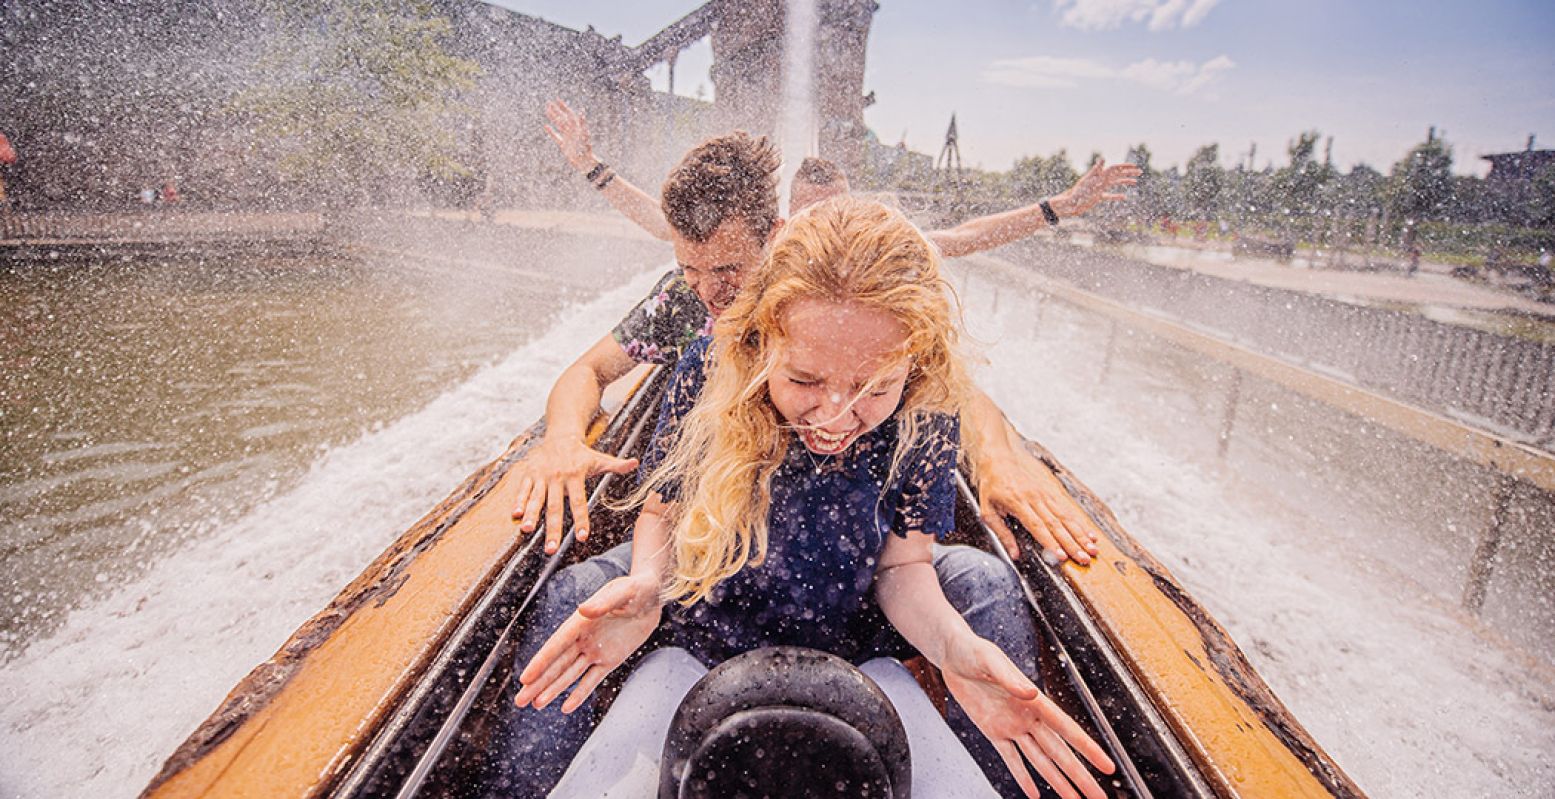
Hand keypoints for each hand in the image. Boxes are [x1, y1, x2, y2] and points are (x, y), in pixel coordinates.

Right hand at [511, 435, 638, 553]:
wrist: (560, 435)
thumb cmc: (581, 453)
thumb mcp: (599, 458)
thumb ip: (616, 465)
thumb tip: (636, 464)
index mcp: (575, 475)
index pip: (579, 501)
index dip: (581, 520)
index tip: (582, 537)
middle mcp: (558, 477)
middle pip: (556, 506)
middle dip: (553, 529)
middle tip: (551, 549)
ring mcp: (542, 476)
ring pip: (536, 498)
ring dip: (531, 515)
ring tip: (527, 531)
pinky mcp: (529, 474)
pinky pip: (523, 489)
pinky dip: (519, 500)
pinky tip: (516, 514)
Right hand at [514, 574, 661, 713]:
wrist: (652, 596)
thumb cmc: (636, 589)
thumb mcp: (623, 592)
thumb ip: (604, 602)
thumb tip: (583, 609)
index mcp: (581, 622)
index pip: (556, 645)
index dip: (541, 662)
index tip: (525, 678)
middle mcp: (583, 638)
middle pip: (557, 664)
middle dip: (539, 683)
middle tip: (519, 701)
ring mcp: (595, 650)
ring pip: (570, 674)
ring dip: (553, 689)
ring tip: (535, 705)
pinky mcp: (610, 659)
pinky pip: (592, 680)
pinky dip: (580, 693)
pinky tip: (566, 707)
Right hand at [544, 99, 598, 172]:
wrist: (585, 162)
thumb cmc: (586, 149)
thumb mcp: (584, 135)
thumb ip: (582, 123)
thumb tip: (581, 112)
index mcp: (577, 127)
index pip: (569, 114)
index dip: (564, 107)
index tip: (557, 100)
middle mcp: (572, 131)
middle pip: (562, 118)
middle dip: (556, 110)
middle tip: (549, 103)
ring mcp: (567, 137)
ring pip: (558, 125)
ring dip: (553, 118)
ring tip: (547, 111)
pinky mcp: (563, 145)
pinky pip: (556, 136)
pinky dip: (551, 131)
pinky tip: (546, 126)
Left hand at [941, 638, 1115, 798]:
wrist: (952, 653)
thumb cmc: (972, 649)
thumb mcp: (988, 659)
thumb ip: (1009, 677)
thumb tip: (1030, 692)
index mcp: (1033, 700)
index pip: (1067, 729)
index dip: (1088, 749)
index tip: (1107, 766)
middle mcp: (1028, 717)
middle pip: (1060, 752)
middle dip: (1080, 776)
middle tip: (1099, 797)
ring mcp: (1012, 726)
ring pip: (1040, 761)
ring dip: (1058, 781)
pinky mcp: (993, 731)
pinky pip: (1011, 759)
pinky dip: (1023, 777)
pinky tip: (1035, 794)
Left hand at [975, 442, 1098, 563]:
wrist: (999, 459)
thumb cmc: (992, 487)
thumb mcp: (987, 511)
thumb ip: (1002, 534)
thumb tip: (1014, 555)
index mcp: (1017, 503)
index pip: (1037, 526)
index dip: (1051, 542)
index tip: (1062, 556)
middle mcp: (1035, 498)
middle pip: (1056, 524)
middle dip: (1072, 544)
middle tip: (1084, 559)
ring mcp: (1045, 495)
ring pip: (1066, 517)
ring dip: (1081, 535)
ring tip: (1092, 549)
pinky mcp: (1051, 493)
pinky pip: (1067, 510)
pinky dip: (1080, 523)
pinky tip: (1090, 534)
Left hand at [1048, 159, 1140, 218]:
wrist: (1070, 204)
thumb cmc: (1078, 193)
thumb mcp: (1089, 182)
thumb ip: (1097, 170)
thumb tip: (1103, 159)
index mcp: (1100, 175)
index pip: (1115, 168)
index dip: (1125, 167)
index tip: (1135, 167)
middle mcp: (1100, 180)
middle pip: (1117, 174)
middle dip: (1129, 172)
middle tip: (1140, 172)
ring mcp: (1099, 188)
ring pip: (1115, 183)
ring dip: (1125, 181)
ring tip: (1136, 182)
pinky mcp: (1097, 196)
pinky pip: (1109, 195)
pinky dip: (1116, 195)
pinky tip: (1124, 197)